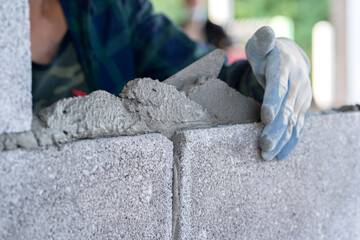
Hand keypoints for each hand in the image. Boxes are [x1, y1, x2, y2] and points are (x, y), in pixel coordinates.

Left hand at [245, 26, 311, 160]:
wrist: (290, 59)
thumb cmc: (268, 54)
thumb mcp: (261, 45)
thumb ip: (263, 41)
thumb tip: (266, 32)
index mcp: (284, 69)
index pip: (279, 86)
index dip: (273, 101)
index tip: (266, 116)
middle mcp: (296, 85)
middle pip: (286, 110)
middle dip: (275, 129)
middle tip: (263, 146)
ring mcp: (301, 99)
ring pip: (292, 122)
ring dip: (281, 140)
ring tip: (267, 156)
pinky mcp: (301, 109)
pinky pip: (298, 127)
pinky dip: (291, 142)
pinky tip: (281, 155)